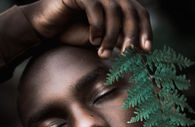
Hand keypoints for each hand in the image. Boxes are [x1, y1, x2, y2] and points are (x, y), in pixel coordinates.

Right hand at [21, 0, 151, 57]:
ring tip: (103, 54)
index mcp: (117, 3)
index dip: (145, 30)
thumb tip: (136, 47)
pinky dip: (97, 27)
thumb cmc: (74, 33)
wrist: (48, 28)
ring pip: (114, 11)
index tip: (147, 50)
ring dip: (111, 36)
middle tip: (127, 54)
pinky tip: (93, 40)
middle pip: (130, 11)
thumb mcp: (102, 40)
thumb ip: (118, 39)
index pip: (139, 13)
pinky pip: (95, 8)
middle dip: (131, 35)